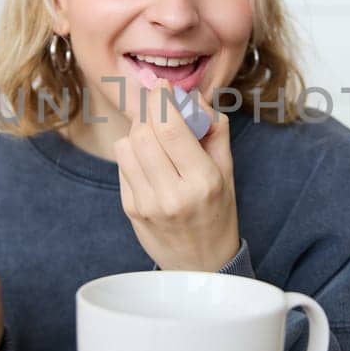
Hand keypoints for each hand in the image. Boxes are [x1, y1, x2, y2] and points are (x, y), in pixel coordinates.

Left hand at [114, 80, 239, 271]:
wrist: (201, 264)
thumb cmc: (218, 211)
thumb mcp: (227, 171)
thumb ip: (214, 130)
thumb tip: (193, 97)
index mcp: (202, 181)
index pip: (169, 128)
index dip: (161, 99)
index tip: (161, 86)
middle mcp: (172, 194)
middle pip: (143, 133)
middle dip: (149, 113)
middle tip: (159, 109)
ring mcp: (147, 204)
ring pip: (127, 146)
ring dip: (138, 132)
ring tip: (155, 136)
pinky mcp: (131, 209)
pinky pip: (122, 165)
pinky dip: (133, 154)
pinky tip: (150, 162)